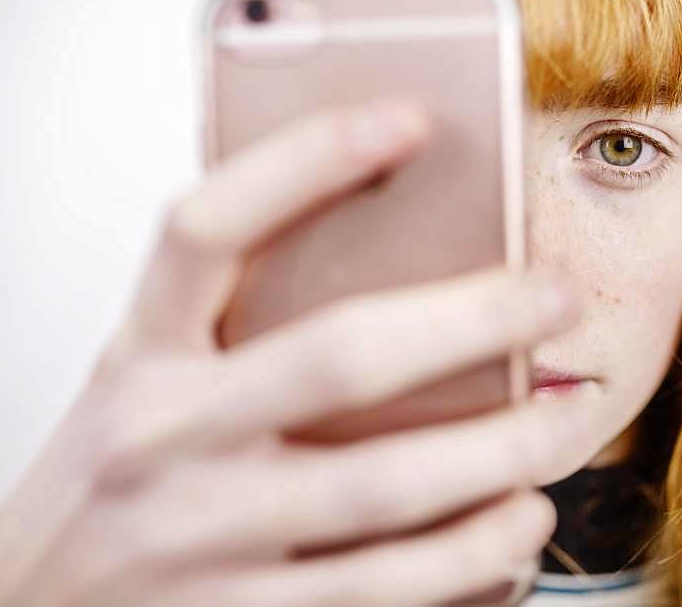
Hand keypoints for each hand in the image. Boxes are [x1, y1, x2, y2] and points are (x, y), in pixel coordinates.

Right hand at [0, 100, 594, 605]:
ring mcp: (203, 541)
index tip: (408, 120)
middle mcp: (164, 440)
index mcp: (138, 356)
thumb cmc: (116, 480)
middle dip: (473, 320)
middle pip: (339, 356)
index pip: (209, 230)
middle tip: (554, 295)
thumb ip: (235, 328)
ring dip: (502, 450)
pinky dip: (476, 555)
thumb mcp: (146, 380)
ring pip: (385, 486)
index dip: (308, 161)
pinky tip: (521, 522)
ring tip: (565, 420)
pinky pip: (387, 589)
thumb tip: (403, 264)